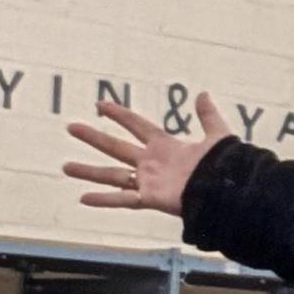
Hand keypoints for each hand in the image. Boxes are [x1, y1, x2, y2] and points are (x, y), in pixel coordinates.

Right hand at [64, 95, 234, 216]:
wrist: (228, 191)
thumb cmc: (224, 166)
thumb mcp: (217, 136)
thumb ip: (208, 116)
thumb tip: (203, 94)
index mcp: (165, 146)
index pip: (137, 126)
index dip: (120, 115)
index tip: (99, 104)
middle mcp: (152, 163)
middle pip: (116, 147)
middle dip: (93, 137)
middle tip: (70, 126)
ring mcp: (149, 181)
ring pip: (112, 175)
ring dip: (89, 171)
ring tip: (65, 166)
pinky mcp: (150, 198)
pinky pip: (123, 199)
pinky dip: (104, 199)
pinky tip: (83, 197)